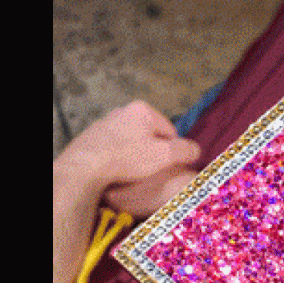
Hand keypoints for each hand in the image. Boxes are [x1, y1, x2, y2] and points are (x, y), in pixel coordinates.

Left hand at [55, 100, 201, 216]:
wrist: (86, 166)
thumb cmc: (129, 158)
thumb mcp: (165, 155)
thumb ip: (186, 150)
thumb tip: (197, 151)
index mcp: (143, 109)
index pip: (170, 131)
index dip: (173, 151)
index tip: (168, 166)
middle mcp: (123, 110)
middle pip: (150, 135)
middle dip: (154, 152)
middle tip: (152, 171)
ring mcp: (105, 122)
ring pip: (132, 141)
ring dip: (136, 155)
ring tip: (134, 173)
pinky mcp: (92, 136)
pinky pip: (115, 147)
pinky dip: (119, 157)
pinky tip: (118, 170)